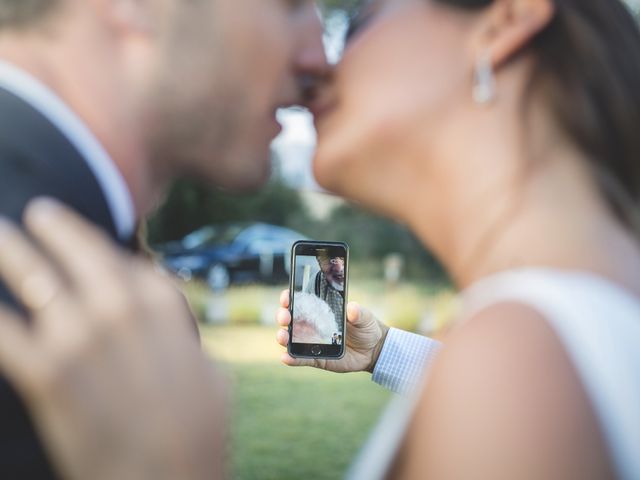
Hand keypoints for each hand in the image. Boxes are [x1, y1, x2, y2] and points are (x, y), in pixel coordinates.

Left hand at [0, 199, 226, 479]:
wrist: (171, 477)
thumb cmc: (199, 431)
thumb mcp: (210, 371)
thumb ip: (184, 345)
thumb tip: (175, 338)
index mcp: (163, 303)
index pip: (125, 258)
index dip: (100, 248)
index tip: (85, 241)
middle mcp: (120, 306)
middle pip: (77, 250)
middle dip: (54, 226)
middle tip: (38, 212)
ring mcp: (80, 336)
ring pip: (33, 276)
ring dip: (10, 249)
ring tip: (0, 233)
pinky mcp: (45, 373)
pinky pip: (4, 329)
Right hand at [276, 289, 389, 372]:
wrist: (372, 350)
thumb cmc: (365, 327)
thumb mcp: (364, 317)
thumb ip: (358, 312)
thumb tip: (351, 308)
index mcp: (319, 309)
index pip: (299, 300)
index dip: (289, 297)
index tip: (286, 297)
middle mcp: (310, 324)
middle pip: (289, 318)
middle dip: (282, 316)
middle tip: (285, 317)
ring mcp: (311, 341)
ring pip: (290, 339)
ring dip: (283, 337)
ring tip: (283, 337)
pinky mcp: (316, 358)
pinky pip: (300, 359)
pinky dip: (291, 359)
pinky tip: (286, 357)